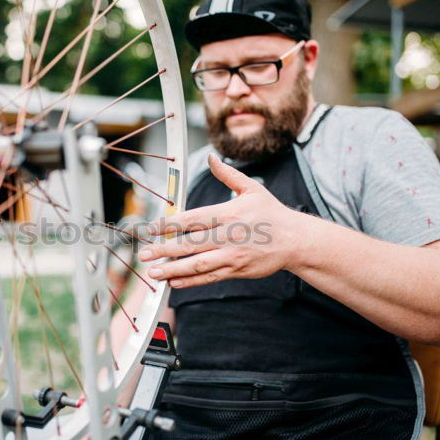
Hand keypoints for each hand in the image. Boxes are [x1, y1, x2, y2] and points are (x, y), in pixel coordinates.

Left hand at [139, 154, 311, 287]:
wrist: (296, 241)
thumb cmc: (272, 214)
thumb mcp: (252, 189)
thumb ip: (228, 175)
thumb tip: (212, 157)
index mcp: (228, 214)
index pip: (193, 219)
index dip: (169, 224)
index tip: (151, 228)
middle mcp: (228, 236)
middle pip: (190, 244)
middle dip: (164, 250)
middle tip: (144, 254)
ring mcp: (232, 256)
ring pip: (197, 264)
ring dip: (173, 269)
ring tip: (153, 272)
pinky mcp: (236, 270)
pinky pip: (209, 277)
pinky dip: (190, 281)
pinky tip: (173, 281)